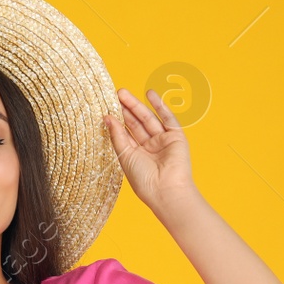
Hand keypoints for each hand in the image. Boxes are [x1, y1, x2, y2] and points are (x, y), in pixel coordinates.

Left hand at [102, 88, 198, 216]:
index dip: (116, 119)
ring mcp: (163, 141)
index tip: (106, 106)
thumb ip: (117, 136)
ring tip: (123, 93)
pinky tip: (149, 94)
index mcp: (136, 155)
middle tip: (115, 94)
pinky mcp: (176, 137)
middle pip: (136, 123)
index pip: (125, 133)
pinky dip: (160, 106)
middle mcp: (149, 147)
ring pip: (148, 119)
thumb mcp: (125, 156)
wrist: (166, 190)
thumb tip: (107, 117)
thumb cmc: (144, 179)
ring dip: (136, 105)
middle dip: (126, 109)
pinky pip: (168, 118)